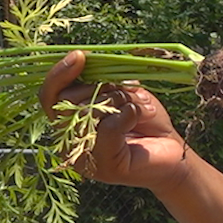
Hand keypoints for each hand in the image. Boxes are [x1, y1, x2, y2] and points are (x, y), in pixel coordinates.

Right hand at [38, 50, 191, 191]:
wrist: (174, 153)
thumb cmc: (146, 122)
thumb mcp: (121, 93)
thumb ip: (100, 80)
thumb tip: (83, 58)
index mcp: (68, 124)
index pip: (48, 97)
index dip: (59, 74)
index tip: (80, 55)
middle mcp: (70, 144)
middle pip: (70, 100)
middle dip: (104, 87)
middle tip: (130, 92)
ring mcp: (87, 159)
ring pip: (90, 111)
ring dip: (122, 99)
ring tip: (143, 105)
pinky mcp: (108, 168)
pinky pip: (109, 127)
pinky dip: (130, 113)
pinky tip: (143, 115)